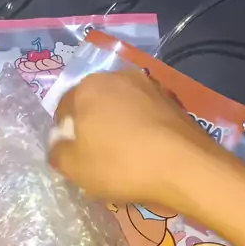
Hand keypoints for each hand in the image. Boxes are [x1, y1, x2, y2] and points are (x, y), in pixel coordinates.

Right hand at [48, 69, 219, 209]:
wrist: (186, 167)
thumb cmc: (121, 164)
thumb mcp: (75, 168)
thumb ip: (57, 153)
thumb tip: (59, 145)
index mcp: (87, 87)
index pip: (64, 108)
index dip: (65, 135)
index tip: (75, 157)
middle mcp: (117, 77)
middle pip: (95, 104)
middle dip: (94, 127)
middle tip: (99, 158)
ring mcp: (149, 86)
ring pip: (123, 108)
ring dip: (120, 127)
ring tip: (127, 157)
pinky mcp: (174, 100)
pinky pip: (147, 114)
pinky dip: (144, 129)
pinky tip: (149, 153)